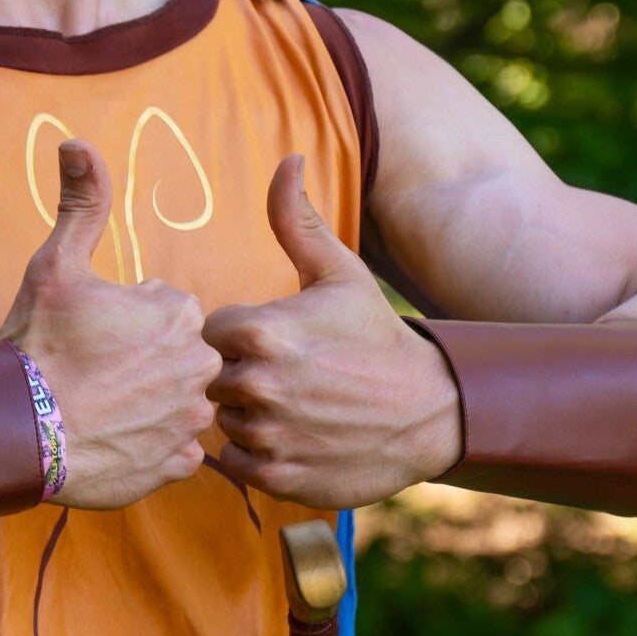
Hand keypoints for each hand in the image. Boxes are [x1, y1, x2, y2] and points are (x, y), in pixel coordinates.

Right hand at [0, 140, 219, 510]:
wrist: (19, 429)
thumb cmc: (38, 345)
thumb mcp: (55, 265)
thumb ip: (81, 203)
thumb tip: (77, 142)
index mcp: (179, 313)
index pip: (168, 310)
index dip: (129, 322)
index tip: (95, 337)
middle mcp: (198, 365)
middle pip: (179, 356)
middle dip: (146, 363)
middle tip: (97, 374)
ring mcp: (190, 419)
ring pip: (178, 402)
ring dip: (150, 404)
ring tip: (103, 407)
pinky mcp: (177, 464)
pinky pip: (173, 448)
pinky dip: (148, 445)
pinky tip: (112, 438)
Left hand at [203, 156, 462, 505]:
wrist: (431, 409)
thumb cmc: (376, 336)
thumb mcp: (340, 273)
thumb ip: (295, 220)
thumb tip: (287, 159)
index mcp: (262, 330)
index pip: (205, 335)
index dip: (232, 338)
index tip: (267, 342)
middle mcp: (259, 384)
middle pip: (210, 381)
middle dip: (236, 377)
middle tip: (282, 377)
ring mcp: (268, 434)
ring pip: (223, 423)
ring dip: (247, 416)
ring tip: (292, 406)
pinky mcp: (278, 477)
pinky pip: (238, 463)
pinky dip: (258, 454)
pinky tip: (294, 436)